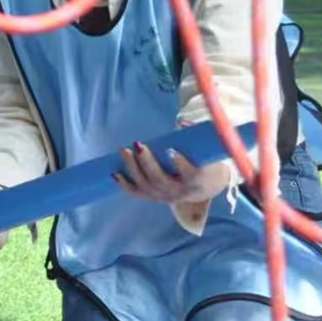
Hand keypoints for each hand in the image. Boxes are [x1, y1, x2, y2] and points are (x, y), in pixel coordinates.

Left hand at [114, 141, 231, 205]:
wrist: (204, 186)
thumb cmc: (204, 163)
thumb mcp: (207, 152)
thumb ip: (197, 138)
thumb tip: (183, 122)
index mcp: (197, 180)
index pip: (190, 175)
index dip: (181, 165)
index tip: (171, 151)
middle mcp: (180, 192)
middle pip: (161, 180)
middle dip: (147, 163)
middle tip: (138, 145)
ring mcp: (165, 196)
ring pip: (146, 185)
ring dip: (132, 168)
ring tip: (124, 150)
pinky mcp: (153, 197)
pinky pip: (136, 193)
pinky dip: (124, 184)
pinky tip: (114, 173)